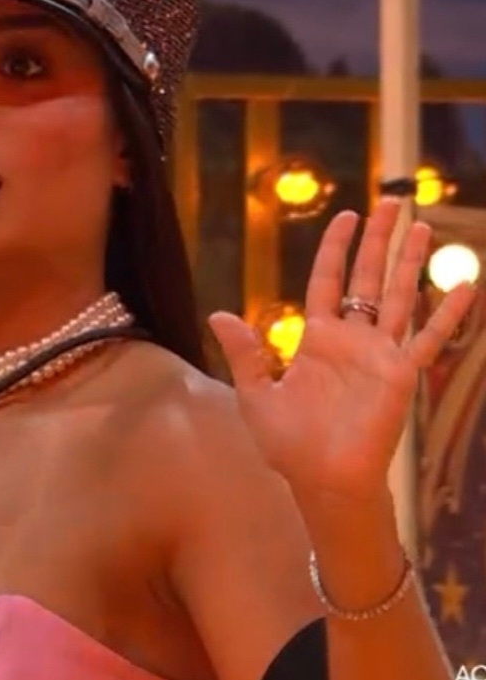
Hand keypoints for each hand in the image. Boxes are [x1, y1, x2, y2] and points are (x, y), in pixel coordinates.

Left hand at [208, 198, 475, 513]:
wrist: (320, 478)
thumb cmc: (288, 443)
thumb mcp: (255, 393)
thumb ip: (245, 352)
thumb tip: (219, 314)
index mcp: (316, 340)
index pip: (327, 281)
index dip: (335, 249)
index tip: (346, 216)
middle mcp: (351, 340)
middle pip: (366, 277)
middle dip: (377, 240)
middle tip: (390, 201)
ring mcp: (380, 354)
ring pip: (399, 296)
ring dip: (410, 262)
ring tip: (423, 225)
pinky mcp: (402, 374)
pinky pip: (430, 338)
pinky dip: (449, 312)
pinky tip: (466, 284)